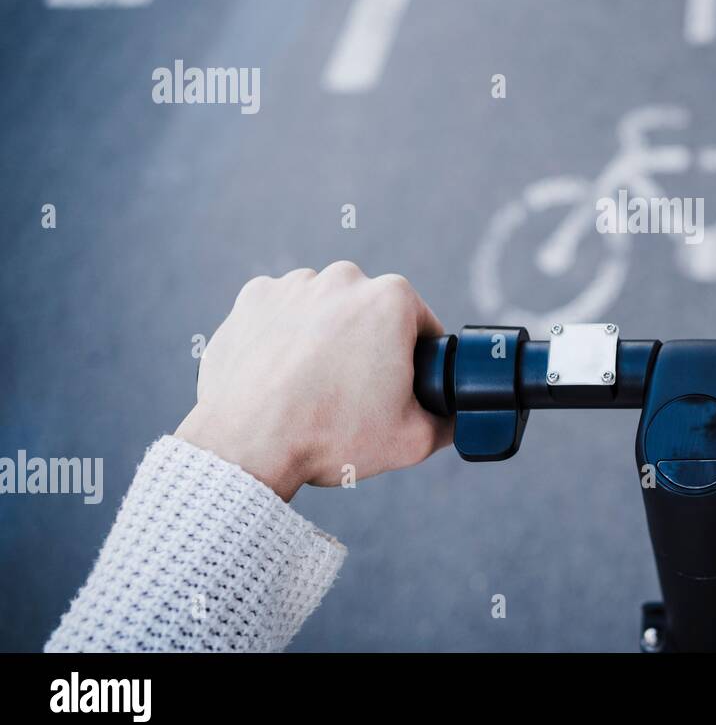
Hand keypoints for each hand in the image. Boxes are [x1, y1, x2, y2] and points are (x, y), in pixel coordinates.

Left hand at [176, 262, 449, 499]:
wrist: (246, 446)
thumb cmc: (330, 436)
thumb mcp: (413, 439)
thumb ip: (450, 422)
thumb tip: (459, 417)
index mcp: (392, 299)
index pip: (422, 327)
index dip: (418, 361)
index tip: (400, 389)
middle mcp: (344, 278)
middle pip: (372, 314)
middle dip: (370, 346)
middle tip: (356, 394)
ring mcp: (294, 285)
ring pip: (326, 311)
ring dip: (327, 338)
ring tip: (313, 387)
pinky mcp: (253, 299)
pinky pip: (282, 314)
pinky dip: (285, 337)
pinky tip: (282, 374)